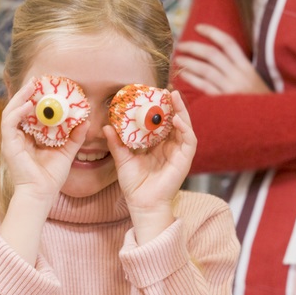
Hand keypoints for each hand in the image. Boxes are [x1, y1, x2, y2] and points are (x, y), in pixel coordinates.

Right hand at [1, 79, 88, 206]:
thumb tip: (86, 120)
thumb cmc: (52, 176)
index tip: (46, 86)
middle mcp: (19, 137)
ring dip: (20, 97)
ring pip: (11, 112)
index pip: (30, 113)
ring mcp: (12, 141)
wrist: (42, 194)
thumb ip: (75, 137)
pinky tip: (28, 105)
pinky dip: (17, 112)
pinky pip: (9, 123)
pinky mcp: (9, 145)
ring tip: (31, 86)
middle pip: (19, 109)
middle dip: (26, 93)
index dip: (35, 99)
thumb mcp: (67, 152)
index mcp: (30, 137)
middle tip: (37, 80)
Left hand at [104, 91, 196, 242]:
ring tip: (174, 97)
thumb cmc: (134, 185)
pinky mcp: (185, 159)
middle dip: (173, 104)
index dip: (160, 107)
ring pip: (185, 126)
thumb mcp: (123, 159)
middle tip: (167, 89)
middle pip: (175, 120)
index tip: (153, 93)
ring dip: (181, 111)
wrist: (142, 204)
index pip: (162, 121)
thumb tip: (106, 126)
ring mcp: (179, 152)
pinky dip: (185, 128)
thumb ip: (117, 143)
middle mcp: (171, 146)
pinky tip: (176, 119)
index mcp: (158, 145)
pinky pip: (189, 140)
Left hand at [174, 24, 269, 95]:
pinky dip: (192, 78)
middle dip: (194, 47)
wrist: (270, 120)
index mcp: (247, 67)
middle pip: (212, 54)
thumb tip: (217, 56)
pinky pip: (204, 86)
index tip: (198, 28)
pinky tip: (183, 74)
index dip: (212, 32)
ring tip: (178, 59)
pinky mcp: (224, 101)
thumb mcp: (255, 80)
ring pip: (205, 69)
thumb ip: (239, 68)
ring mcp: (231, 88)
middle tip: (181, 45)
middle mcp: (239, 75)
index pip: (228, 43)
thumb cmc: (260, 101)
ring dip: (189, 62)